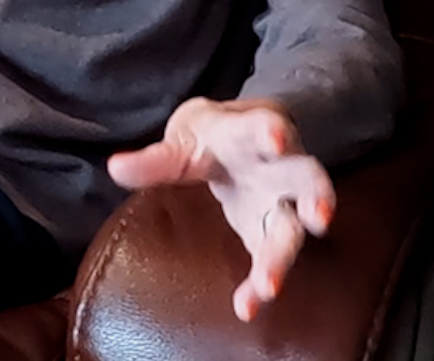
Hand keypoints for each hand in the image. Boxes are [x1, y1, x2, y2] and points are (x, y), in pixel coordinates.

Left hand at [107, 97, 333, 322]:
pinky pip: (272, 257)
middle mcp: (282, 168)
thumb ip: (156, 159)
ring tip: (270, 285)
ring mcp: (284, 202)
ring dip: (285, 256)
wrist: (239, 139)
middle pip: (306, 180)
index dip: (272, 133)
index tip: (276, 139)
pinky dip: (261, 282)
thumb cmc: (214, 136)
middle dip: (315, 197)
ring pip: (296, 227)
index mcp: (256, 132)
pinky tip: (246, 306)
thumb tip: (115, 167)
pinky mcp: (273, 231)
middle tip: (317, 217)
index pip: (267, 127)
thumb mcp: (184, 138)